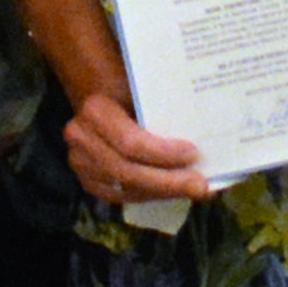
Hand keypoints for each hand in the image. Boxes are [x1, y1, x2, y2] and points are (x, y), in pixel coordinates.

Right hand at [60, 87, 216, 211]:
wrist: (105, 96)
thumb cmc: (131, 89)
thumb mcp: (146, 88)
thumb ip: (165, 106)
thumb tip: (206, 125)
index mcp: (95, 110)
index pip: (129, 142)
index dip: (162, 154)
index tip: (193, 153)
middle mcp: (81, 139)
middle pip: (127, 172)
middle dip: (167, 182)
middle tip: (201, 186)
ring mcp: (81, 164)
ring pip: (126, 190)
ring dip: (163, 193)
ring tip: (195, 191)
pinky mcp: (89, 181)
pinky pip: (122, 197)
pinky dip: (152, 196)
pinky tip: (175, 192)